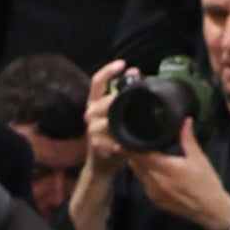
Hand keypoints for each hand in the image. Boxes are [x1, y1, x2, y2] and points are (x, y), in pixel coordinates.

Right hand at [81, 61, 129, 176]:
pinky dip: (120, 144)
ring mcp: (92, 130)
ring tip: (134, 122)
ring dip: (120, 121)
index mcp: (96, 103)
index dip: (108, 71)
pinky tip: (126, 145)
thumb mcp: (117, 116)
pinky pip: (110, 141)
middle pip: (104, 100)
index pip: (97, 82)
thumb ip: (123, 98)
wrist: (102, 165)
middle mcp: (91, 113)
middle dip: (119, 98)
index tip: (123, 64)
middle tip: (138, 95)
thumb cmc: (112, 138)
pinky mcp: (96, 145)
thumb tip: (137, 75)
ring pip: (106, 121)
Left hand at [124, 116, 229, 229]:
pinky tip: (147, 170)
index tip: (123, 140)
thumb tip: (186, 121)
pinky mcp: (156, 202)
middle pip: (137, 166)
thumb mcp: (199, 158)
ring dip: (137, 166)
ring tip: (135, 154)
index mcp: (167, 168)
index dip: (131, 148)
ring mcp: (155, 194)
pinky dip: (144, 177)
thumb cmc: (206, 183)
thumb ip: (188, 139)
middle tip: (128, 144)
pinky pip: (145, 186)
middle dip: (132, 155)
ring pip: (139, 176)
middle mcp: (157, 182)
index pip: (142, 156)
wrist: (211, 210)